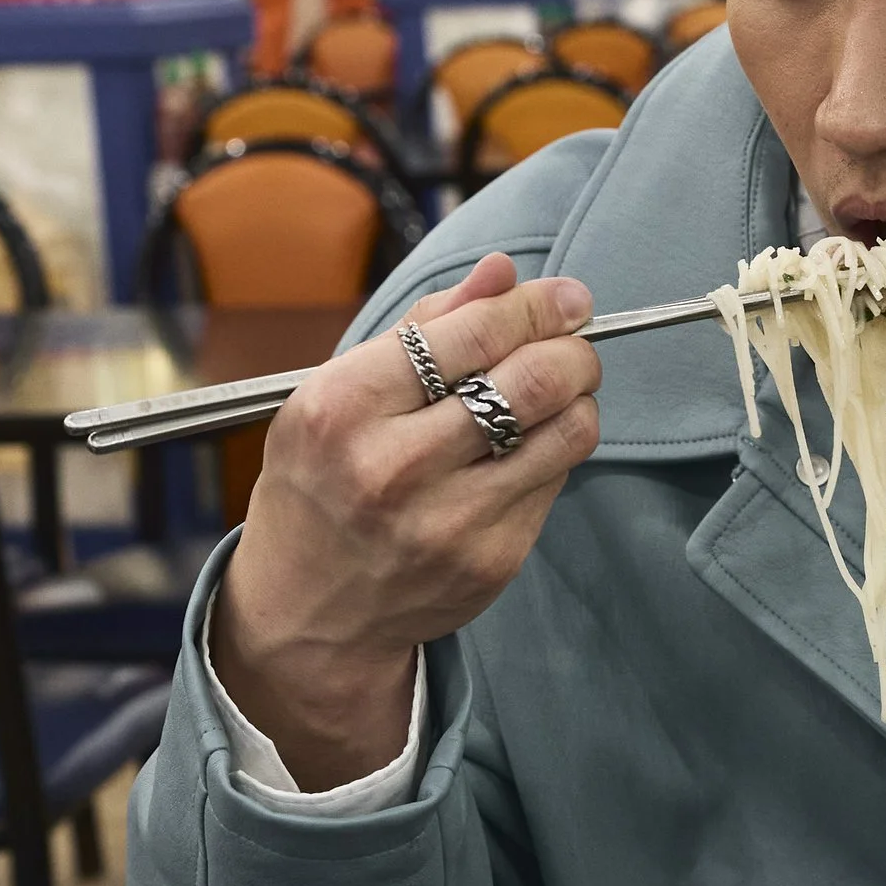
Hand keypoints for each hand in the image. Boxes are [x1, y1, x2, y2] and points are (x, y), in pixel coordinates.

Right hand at [214, 254, 599, 788]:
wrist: (307, 613)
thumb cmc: (321, 483)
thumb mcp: (338, 394)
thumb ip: (423, 326)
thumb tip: (502, 273)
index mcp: (344, 407)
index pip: (473, 334)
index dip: (536, 305)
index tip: (566, 297)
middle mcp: (394, 466)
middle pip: (533, 380)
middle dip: (573, 349)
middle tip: (575, 342)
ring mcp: (448, 521)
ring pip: (565, 432)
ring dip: (578, 399)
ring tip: (558, 390)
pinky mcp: (491, 560)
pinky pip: (555, 482)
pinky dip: (555, 451)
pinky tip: (527, 447)